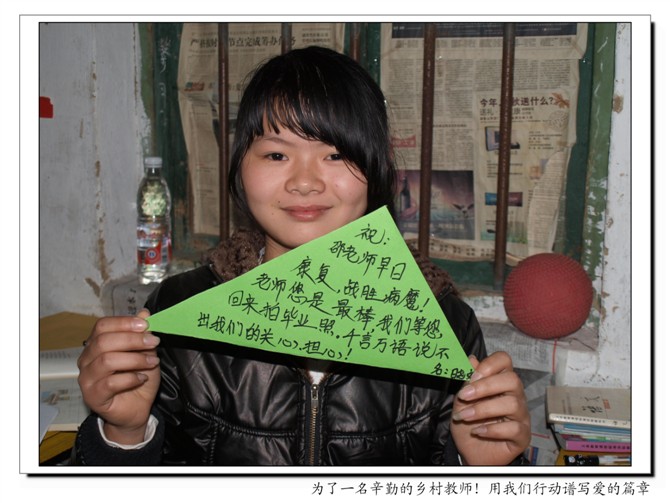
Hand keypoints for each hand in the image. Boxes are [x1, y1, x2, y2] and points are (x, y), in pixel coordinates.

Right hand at [77, 309, 160, 444]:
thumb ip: (142, 334)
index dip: (124, 322)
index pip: (102, 326)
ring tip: (152, 361)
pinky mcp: (93, 396)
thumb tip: (144, 313)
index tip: (146, 325)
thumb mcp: (145, 352)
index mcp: (96, 345)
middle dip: (132, 339)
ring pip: (107, 360)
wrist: (135, 409)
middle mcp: (86, 360)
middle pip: (104, 341)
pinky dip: (130, 378)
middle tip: (153, 342)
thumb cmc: (138, 378)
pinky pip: (110, 383)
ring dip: (134, 359)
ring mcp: (87, 379)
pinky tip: (142, 378)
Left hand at [450, 351, 530, 464]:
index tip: (471, 376)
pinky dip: (492, 430)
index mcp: (500, 381)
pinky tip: (477, 431)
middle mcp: (515, 395)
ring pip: (512, 404)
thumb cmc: (468, 421)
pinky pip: (514, 428)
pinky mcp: (523, 435)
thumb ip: (467, 380)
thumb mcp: (462, 399)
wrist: (470, 450)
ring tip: (464, 416)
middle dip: (485, 386)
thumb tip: (471, 359)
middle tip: (464, 396)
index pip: (504, 360)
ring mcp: (521, 415)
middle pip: (512, 380)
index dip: (489, 365)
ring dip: (483, 409)